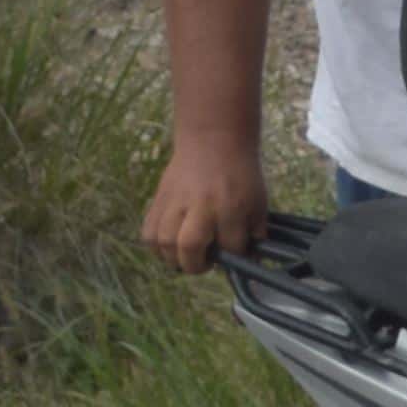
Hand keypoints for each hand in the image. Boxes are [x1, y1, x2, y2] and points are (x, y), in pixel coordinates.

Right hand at [143, 132, 267, 270]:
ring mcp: (177, 202)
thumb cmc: (240, 174)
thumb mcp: (258, 201)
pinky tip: (169, 245)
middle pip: (190, 247)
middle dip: (196, 265)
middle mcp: (202, 205)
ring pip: (164, 241)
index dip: (233, 258)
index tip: (233, 255)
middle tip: (203, 263)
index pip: (230, 248)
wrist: (214, 141)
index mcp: (232, 206)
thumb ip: (255, 231)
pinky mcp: (160, 198)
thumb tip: (251, 260)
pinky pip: (148, 231)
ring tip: (184, 256)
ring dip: (173, 257)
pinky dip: (155, 246)